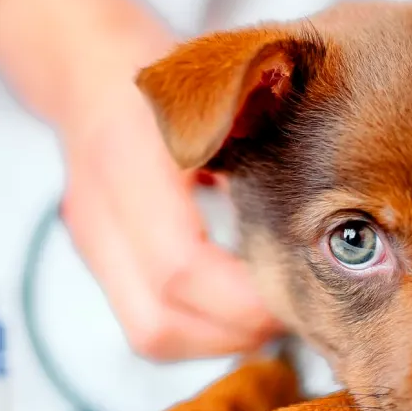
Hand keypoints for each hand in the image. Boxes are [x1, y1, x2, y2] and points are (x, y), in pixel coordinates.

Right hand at [60, 87, 281, 360]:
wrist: (88, 72)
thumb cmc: (172, 77)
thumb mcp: (218, 86)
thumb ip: (260, 128)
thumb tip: (322, 199)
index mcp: (130, 164)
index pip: (180, 267)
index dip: (244, 297)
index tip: (300, 293)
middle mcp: (100, 213)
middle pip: (160, 320)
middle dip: (239, 329)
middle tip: (296, 312)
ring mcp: (93, 244)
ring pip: (152, 334)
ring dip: (221, 338)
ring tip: (272, 313)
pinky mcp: (100, 261)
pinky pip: (147, 324)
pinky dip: (200, 329)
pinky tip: (240, 306)